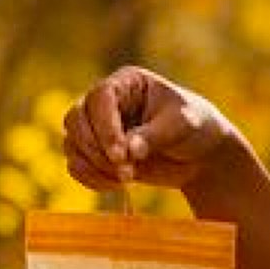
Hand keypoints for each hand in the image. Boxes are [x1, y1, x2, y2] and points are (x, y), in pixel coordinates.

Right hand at [61, 66, 242, 197]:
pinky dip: (90, 178)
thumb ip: (155, 135)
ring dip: (94, 166)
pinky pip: (75, 165)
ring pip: (72, 143)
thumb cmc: (194, 126)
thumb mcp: (183, 125)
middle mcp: (105, 102)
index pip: (100, 97)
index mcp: (126, 83)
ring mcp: (96, 127)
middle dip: (97, 150)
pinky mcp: (95, 152)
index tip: (121, 155)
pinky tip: (116, 185)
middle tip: (127, 172)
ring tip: (127, 179)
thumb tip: (129, 151)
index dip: (105, 127)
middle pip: (76, 119)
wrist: (198, 153)